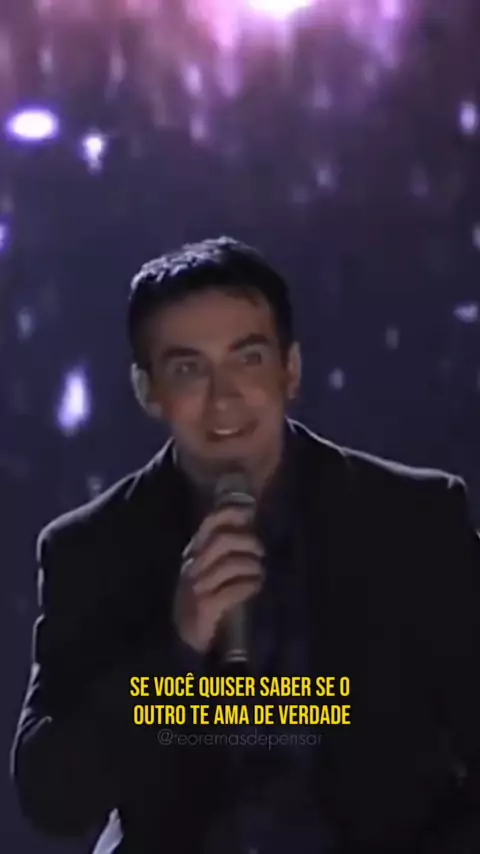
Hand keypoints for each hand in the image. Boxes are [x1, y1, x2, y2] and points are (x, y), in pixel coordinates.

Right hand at [172, 504, 264, 653]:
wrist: (187, 640)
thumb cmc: (204, 600)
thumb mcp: (208, 572)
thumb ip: (223, 552)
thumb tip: (250, 528)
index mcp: (194, 553)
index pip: (209, 524)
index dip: (230, 514)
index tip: (248, 514)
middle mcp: (193, 566)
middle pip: (223, 541)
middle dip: (248, 542)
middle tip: (260, 552)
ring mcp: (197, 587)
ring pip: (230, 564)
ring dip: (251, 567)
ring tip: (259, 573)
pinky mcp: (206, 606)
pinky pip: (233, 590)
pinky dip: (249, 586)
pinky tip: (255, 587)